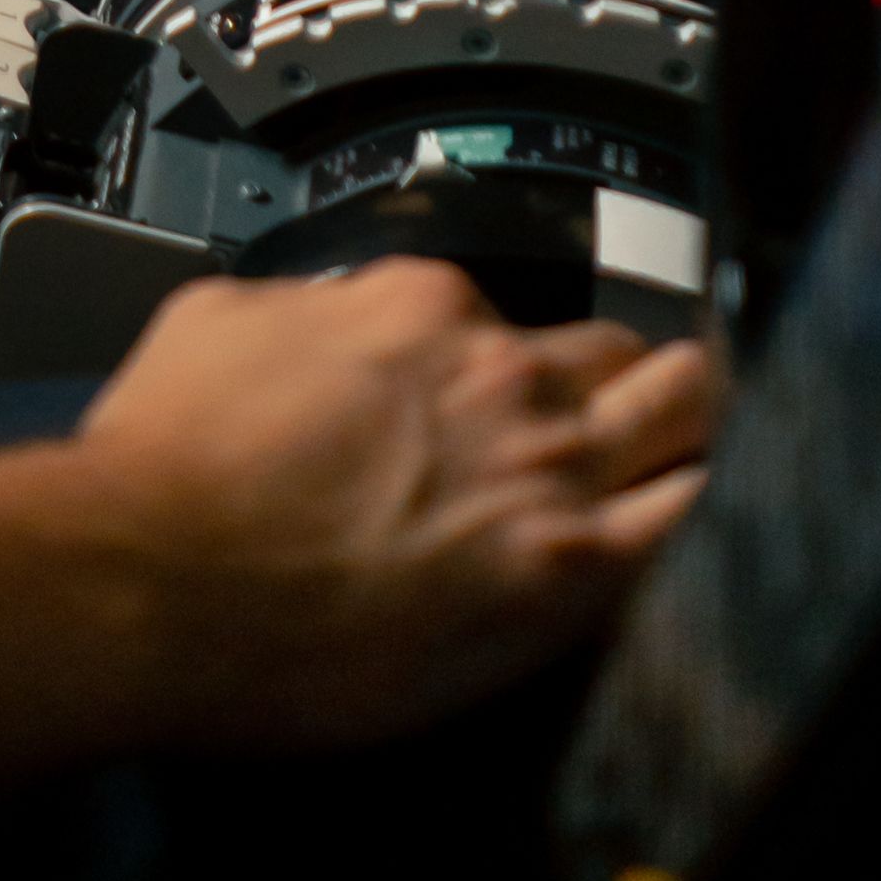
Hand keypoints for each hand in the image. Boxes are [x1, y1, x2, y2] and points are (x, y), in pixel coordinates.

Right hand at [0, 263, 710, 790]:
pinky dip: (713, 509)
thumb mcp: (214, 322)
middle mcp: (498, 372)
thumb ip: (301, 309)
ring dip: (701, 419)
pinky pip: (688, 524)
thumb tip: (326, 326)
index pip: (505, 313)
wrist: (151, 577)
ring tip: (721, 435)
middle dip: (637, 373)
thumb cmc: (165, 467)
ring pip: (682, 414)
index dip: (505, 352)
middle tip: (657, 396)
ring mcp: (543, 469)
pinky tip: (729, 513)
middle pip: (618, 354)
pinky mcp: (564, 573)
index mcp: (417, 304)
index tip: (500, 383)